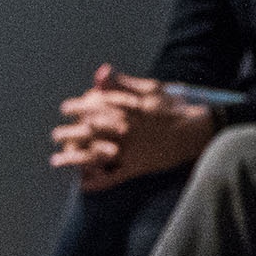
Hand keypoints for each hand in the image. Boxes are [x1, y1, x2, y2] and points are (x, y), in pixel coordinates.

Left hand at [51, 65, 214, 190]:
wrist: (198, 131)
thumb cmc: (176, 107)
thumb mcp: (152, 88)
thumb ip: (123, 83)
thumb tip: (101, 72)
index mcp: (125, 108)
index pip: (91, 106)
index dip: (75, 107)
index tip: (66, 108)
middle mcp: (123, 129)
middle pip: (86, 132)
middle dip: (67, 134)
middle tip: (56, 135)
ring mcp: (129, 149)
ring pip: (93, 156)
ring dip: (72, 159)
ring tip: (57, 161)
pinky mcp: (137, 166)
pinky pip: (112, 177)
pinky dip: (97, 182)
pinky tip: (83, 183)